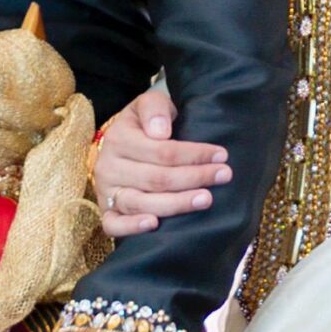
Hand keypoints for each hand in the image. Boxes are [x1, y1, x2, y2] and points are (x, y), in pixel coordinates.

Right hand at [93, 86, 230, 239]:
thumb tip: (160, 132)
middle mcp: (109, 167)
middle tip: (223, 175)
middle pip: (157, 178)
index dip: (193, 154)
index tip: (221, 155)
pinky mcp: (106, 213)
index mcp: (119, 139)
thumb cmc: (144, 124)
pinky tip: (154, 224)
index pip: (162, 151)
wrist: (123, 142)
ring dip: (176, 203)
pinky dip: (132, 227)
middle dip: (194, 177)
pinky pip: (113, 225)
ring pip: (140, 203)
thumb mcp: (149, 104)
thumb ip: (154, 108)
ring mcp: (106, 192)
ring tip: (205, 199)